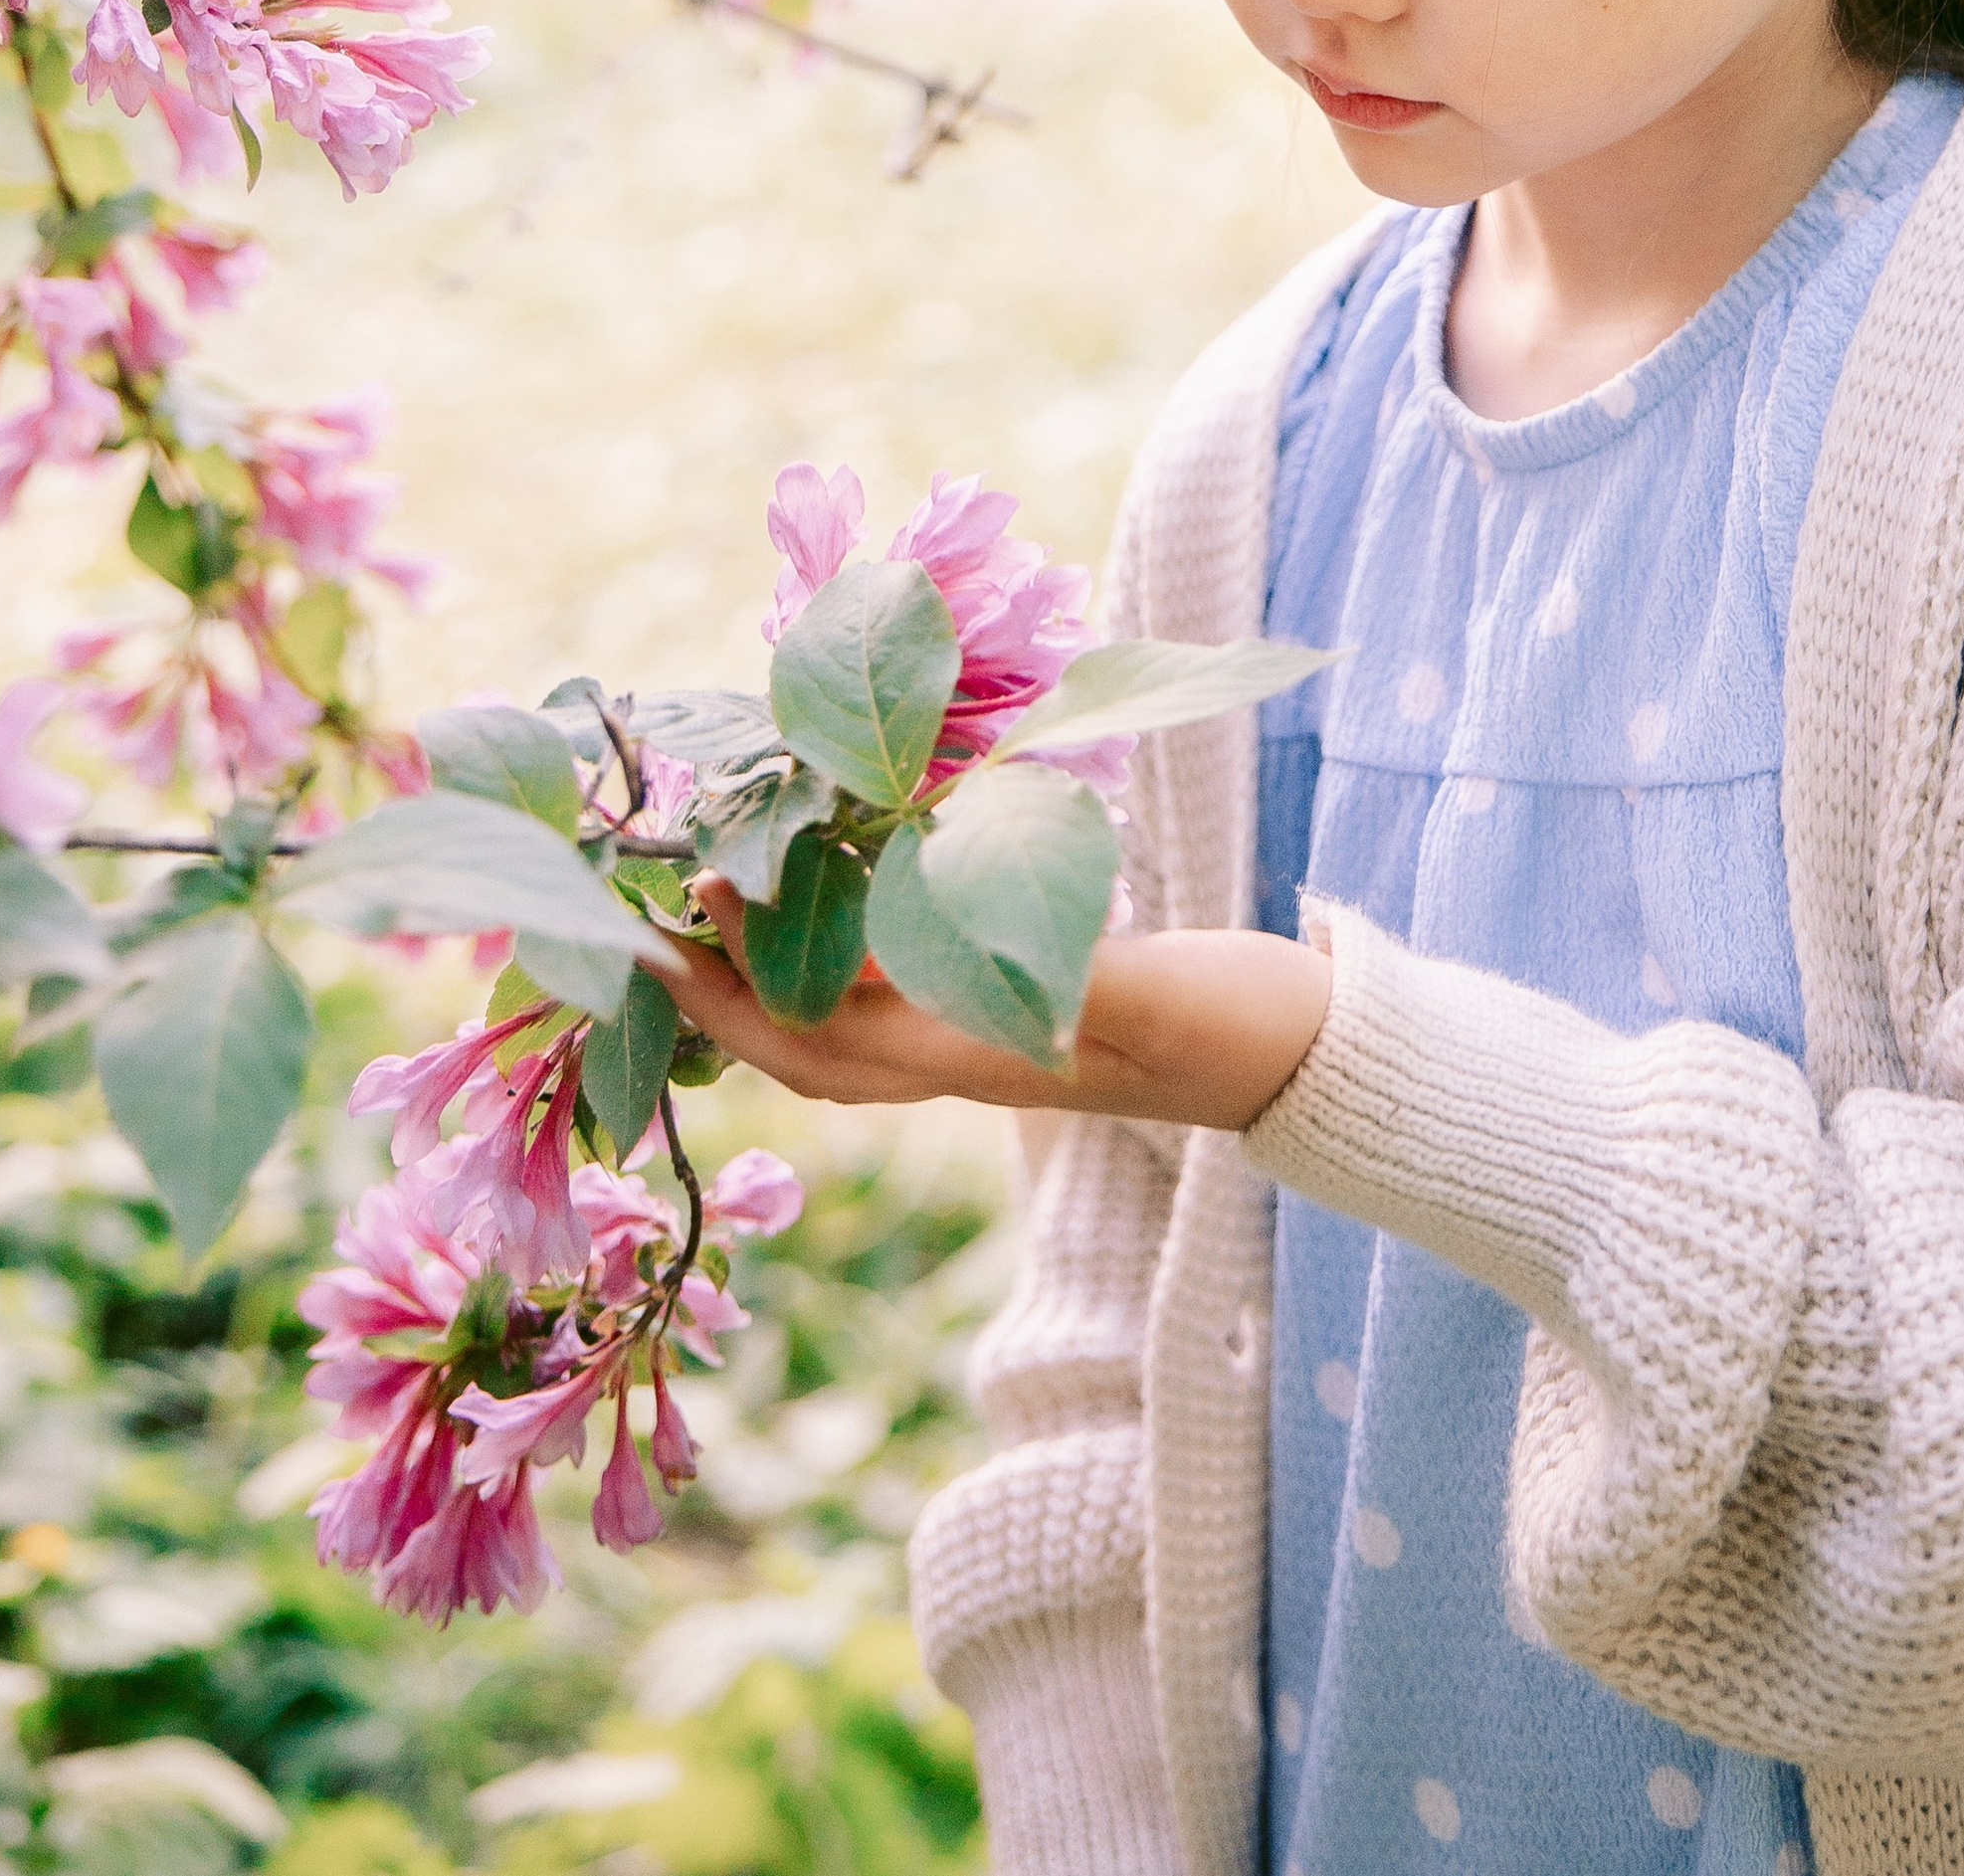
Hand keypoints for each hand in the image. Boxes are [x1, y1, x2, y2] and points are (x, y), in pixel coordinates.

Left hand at [649, 888, 1332, 1131]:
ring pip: (840, 1035)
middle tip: (650, 921)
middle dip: (721, 996)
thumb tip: (1017, 991)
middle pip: (808, 1051)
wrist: (1314, 1058)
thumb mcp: (1168, 994)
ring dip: (764, 981)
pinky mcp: (1010, 1012)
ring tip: (708, 912)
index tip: (688, 899)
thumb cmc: (1247, 1025)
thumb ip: (1095, 990)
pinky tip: (821, 907)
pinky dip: (832, 961)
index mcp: (987, 1059)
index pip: (829, 1031)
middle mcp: (968, 1062)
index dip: (747, 974)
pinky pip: (888, 1003)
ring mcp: (988, 1043)